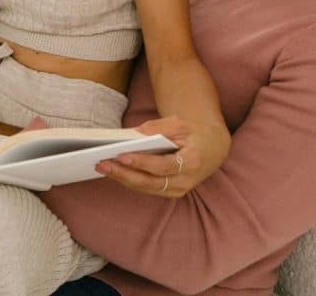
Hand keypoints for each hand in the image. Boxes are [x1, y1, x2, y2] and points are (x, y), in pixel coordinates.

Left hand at [95, 115, 230, 197]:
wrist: (213, 148)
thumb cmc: (195, 133)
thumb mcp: (181, 123)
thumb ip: (159, 127)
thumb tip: (135, 134)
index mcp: (192, 162)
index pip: (163, 166)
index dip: (142, 162)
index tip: (122, 155)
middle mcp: (185, 181)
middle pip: (150, 182)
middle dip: (124, 174)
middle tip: (102, 164)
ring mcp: (178, 190)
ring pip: (146, 188)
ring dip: (122, 179)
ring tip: (102, 167)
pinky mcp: (171, 192)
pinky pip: (147, 188)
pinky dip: (129, 180)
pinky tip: (114, 171)